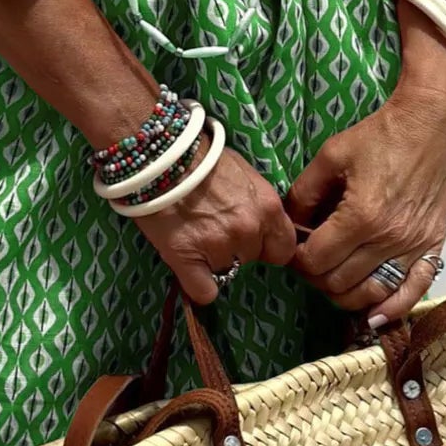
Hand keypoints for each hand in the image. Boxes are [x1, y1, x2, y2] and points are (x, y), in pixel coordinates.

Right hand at [129, 131, 298, 305]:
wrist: (160, 154)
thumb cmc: (202, 157)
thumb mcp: (245, 174)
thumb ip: (257, 203)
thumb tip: (258, 222)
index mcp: (268, 208)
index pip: (285, 248)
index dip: (268, 245)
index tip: (254, 240)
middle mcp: (249, 230)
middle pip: (254, 258)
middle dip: (239, 249)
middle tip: (216, 229)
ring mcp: (219, 247)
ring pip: (227, 272)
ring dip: (214, 260)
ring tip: (194, 233)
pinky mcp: (188, 260)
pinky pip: (204, 291)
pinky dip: (197, 284)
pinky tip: (189, 267)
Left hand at [282, 78, 445, 325]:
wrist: (432, 123)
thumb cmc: (380, 135)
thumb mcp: (331, 155)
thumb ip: (304, 193)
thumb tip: (288, 223)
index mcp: (360, 215)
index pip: (315, 260)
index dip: (296, 258)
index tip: (293, 248)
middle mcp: (389, 238)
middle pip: (339, 282)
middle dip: (317, 276)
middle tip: (311, 259)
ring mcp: (414, 246)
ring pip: (372, 293)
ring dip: (347, 294)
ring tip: (335, 277)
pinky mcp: (433, 246)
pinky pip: (414, 291)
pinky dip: (394, 308)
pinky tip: (375, 316)